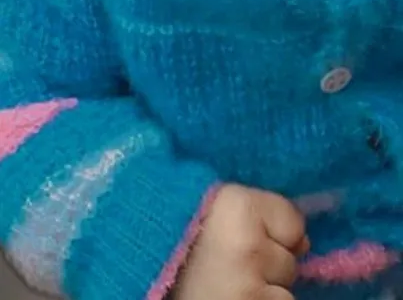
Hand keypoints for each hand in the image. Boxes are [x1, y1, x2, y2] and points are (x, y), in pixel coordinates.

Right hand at [173, 184, 307, 299]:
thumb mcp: (215, 214)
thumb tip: (303, 241)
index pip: (292, 220)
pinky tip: (234, 298)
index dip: (269, 230)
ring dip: (266, 288)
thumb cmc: (181, 247)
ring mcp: (251, 285)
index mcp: (234, 204)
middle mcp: (247, 243)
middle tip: (227, 263)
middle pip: (290, 255)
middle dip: (267, 261)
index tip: (237, 235)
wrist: (155, 283)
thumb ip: (258, 213)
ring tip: (228, 283)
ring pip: (287, 286)